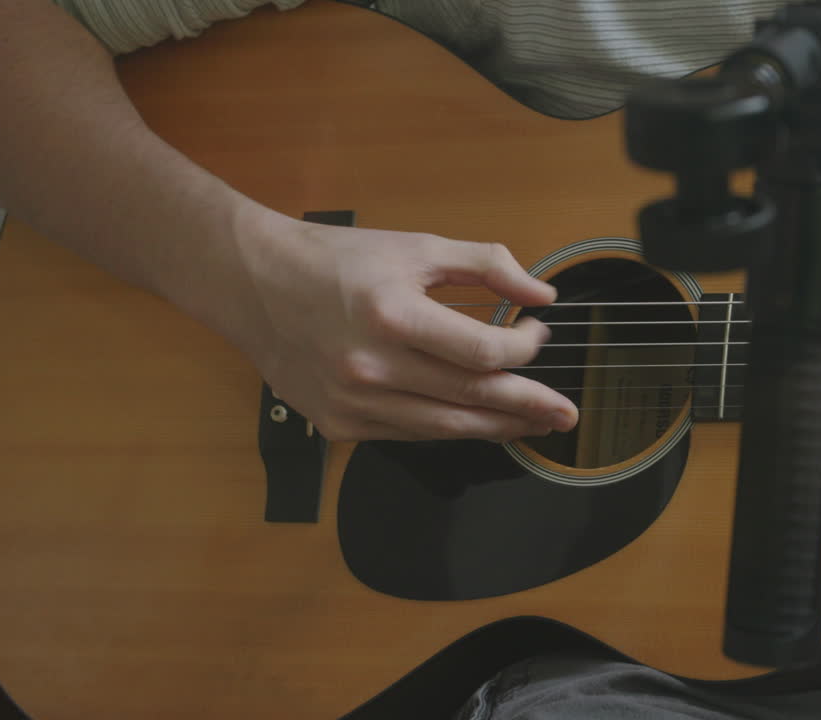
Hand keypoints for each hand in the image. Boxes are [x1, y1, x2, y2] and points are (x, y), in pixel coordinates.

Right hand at [228, 213, 578, 442]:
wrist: (254, 283)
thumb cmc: (337, 260)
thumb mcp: (417, 246)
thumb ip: (487, 264)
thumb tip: (543, 294)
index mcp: (393, 315)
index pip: (483, 352)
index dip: (524, 349)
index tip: (537, 334)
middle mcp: (372, 367)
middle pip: (471, 399)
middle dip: (528, 406)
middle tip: (566, 414)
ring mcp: (353, 403)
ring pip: (445, 428)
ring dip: (496, 427)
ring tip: (531, 424)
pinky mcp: (338, 425)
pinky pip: (410, 435)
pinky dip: (448, 428)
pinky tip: (474, 421)